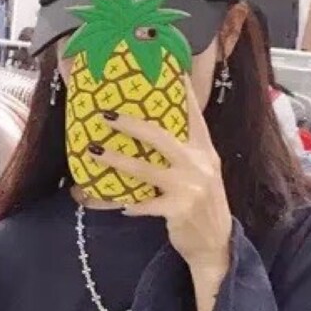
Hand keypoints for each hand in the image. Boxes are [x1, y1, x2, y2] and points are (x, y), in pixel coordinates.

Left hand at [92, 84, 232, 275]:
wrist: (215, 243)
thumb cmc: (201, 204)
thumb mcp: (201, 173)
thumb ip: (183, 153)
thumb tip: (150, 134)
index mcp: (205, 150)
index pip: (193, 114)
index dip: (181, 91)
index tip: (168, 68)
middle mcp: (199, 164)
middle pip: (161, 137)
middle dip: (131, 124)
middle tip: (106, 115)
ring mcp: (190, 187)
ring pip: (146, 169)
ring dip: (117, 160)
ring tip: (95, 152)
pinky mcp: (179, 210)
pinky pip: (146, 204)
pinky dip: (132, 204)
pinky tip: (121, 204)